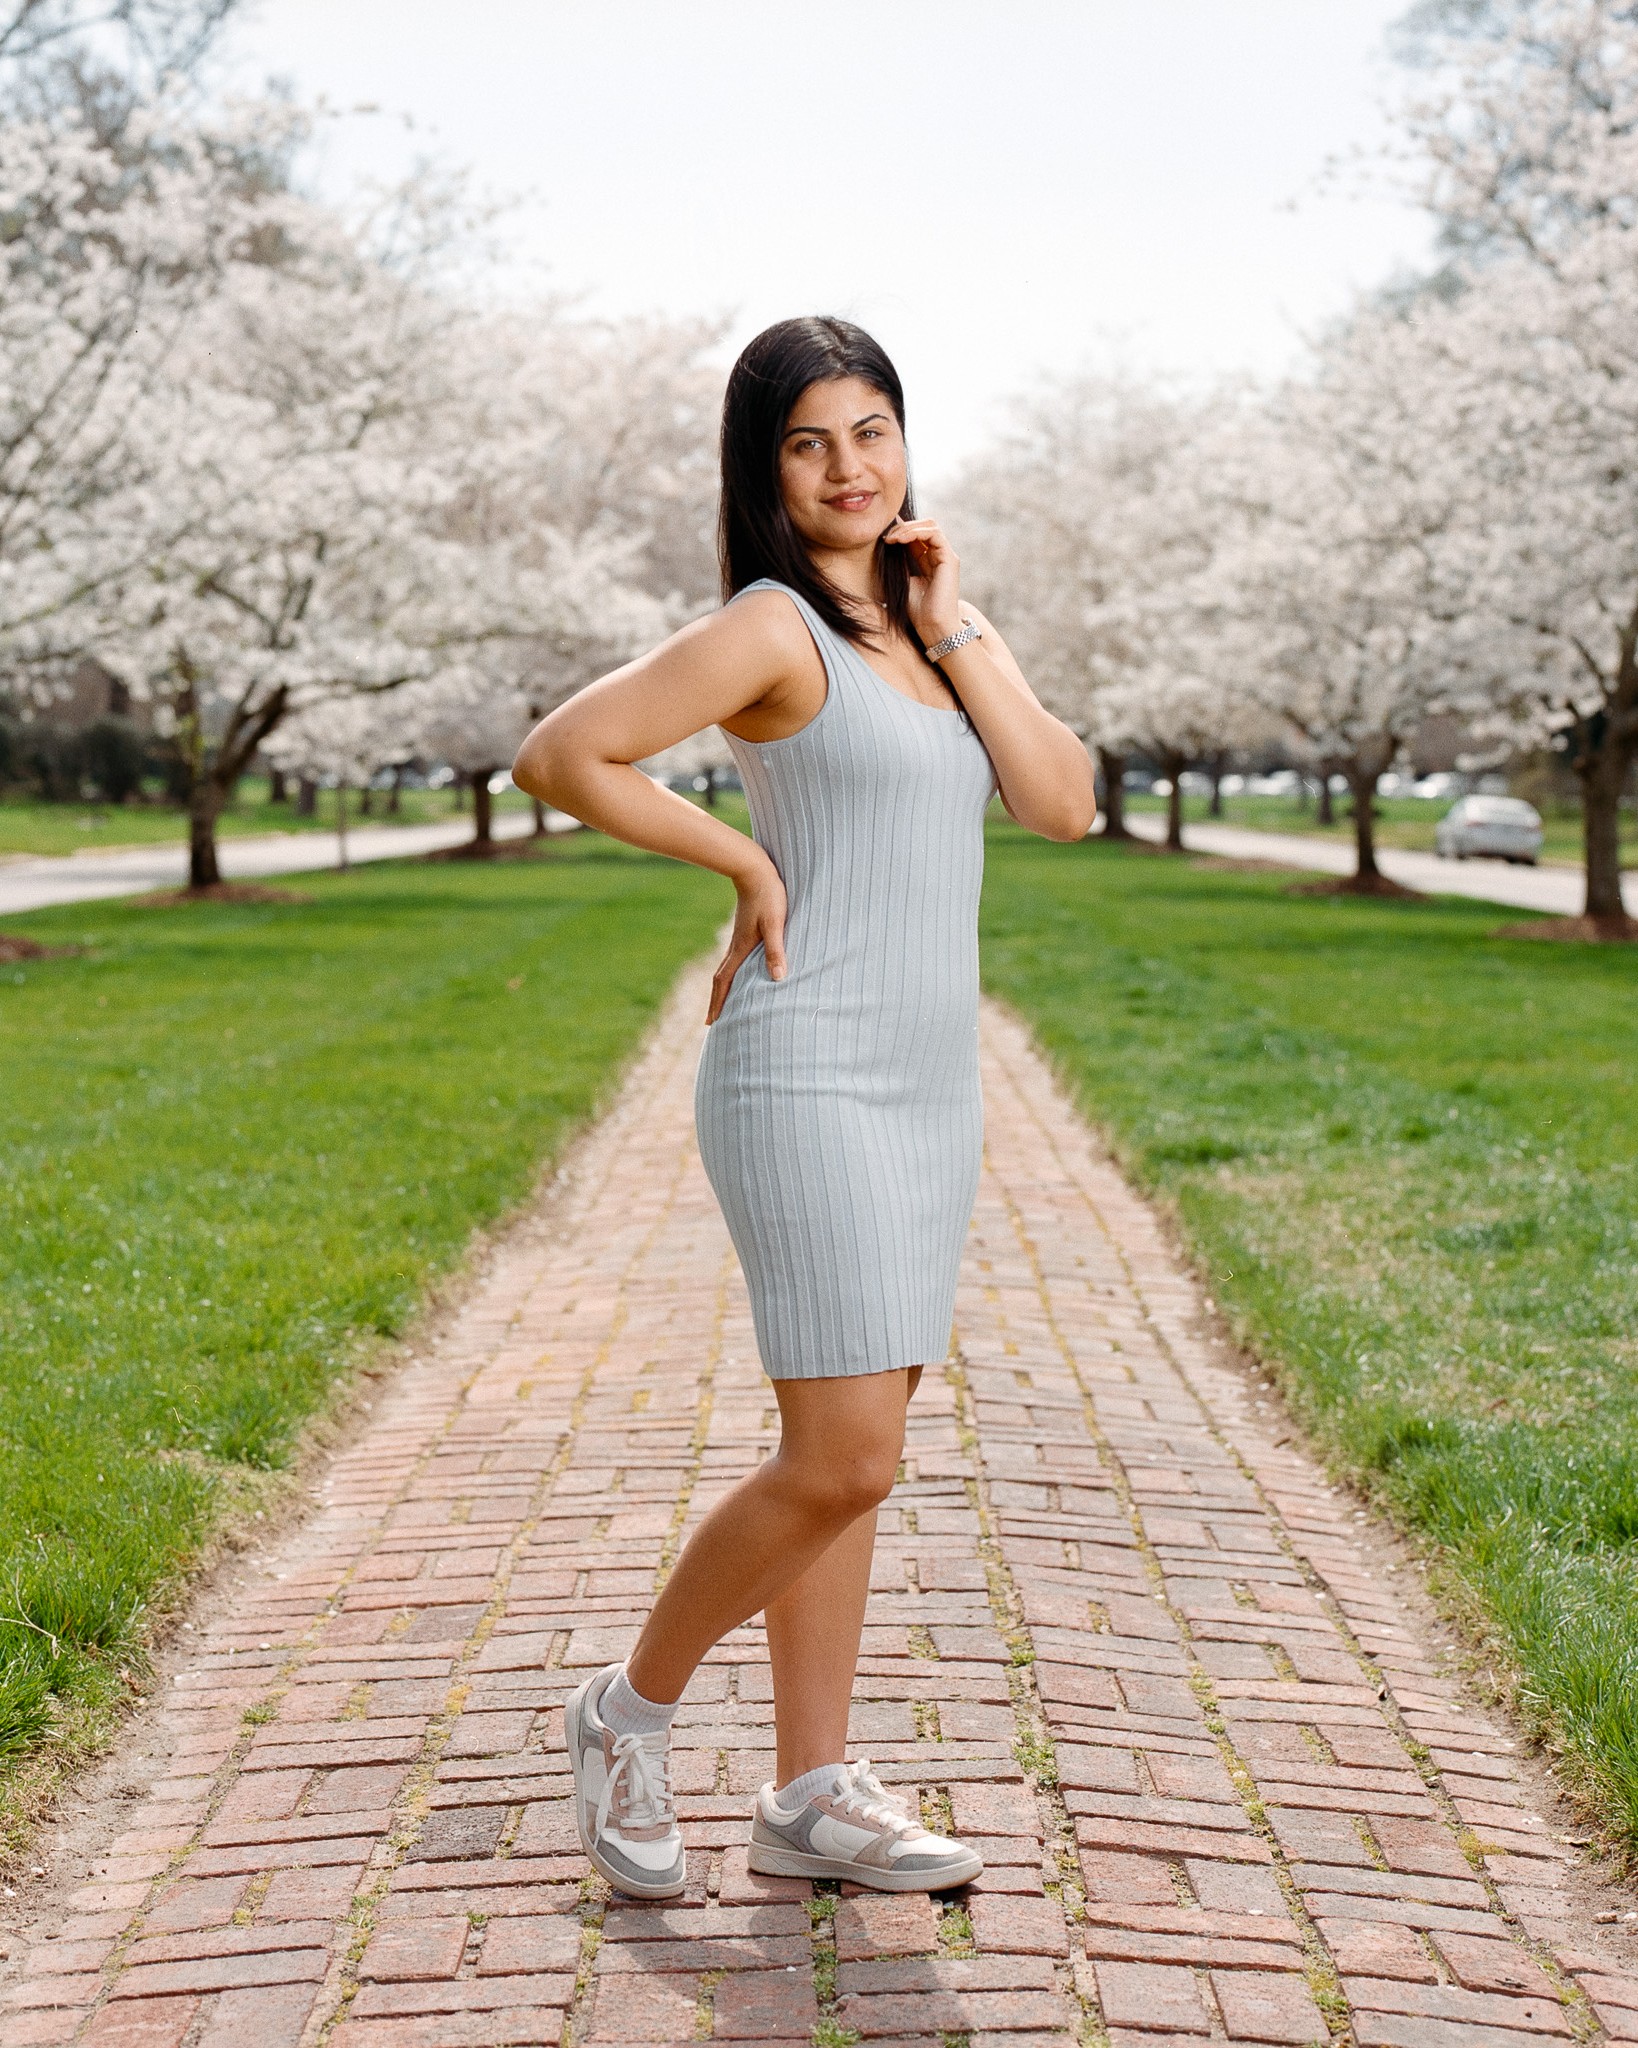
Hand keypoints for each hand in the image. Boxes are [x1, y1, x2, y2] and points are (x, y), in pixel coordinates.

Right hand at [707, 855, 787, 1023]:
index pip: (724, 982)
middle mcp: (735, 946)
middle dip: (715, 1001)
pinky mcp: (744, 931)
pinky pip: (733, 959)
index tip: (711, 1023)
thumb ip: (776, 950)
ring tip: (722, 1001)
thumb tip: (778, 978)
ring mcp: (738, 938)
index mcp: (740, 948)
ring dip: (722, 988)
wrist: (755, 869)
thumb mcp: (775, 924)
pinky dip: (731, 973)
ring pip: (726, 969)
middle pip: (720, 979)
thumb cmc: (769, 896)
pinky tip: (739, 973)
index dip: (718, 1003)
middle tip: (711, 1021)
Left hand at [882, 516, 961, 648]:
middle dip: (903, 528)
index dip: (900, 531)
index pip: (916, 536)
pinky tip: (901, 540)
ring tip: (892, 538)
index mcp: (929, 561)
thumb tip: (888, 541)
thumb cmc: (918, 611)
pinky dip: (916, 532)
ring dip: (908, 528)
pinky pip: (934, 534)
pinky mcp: (950, 559)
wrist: (932, 627)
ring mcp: (946, 556)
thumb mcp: (903, 580)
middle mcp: (939, 556)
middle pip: (924, 527)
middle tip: (886, 537)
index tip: (883, 536)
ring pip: (930, 526)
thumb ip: (899, 561)